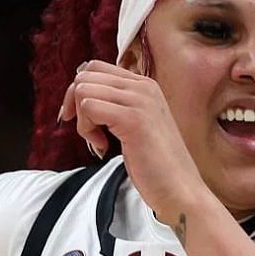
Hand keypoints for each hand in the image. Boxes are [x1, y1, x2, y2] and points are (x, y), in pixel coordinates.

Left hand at [59, 60, 210, 223]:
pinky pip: (89, 107)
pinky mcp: (133, 119)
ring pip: (83, 91)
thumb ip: (114, 105)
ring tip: (98, 140)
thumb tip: (80, 93)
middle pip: (84, 76)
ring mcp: (139, 100)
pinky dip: (86, 129)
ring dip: (82, 120)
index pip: (94, 68)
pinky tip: (102, 145)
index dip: (78, 93)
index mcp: (144, 84)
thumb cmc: (153, 162)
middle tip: (89, 132)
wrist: (178, 187)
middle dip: (76, 105)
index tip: (82, 119)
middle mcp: (142, 86)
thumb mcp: (133, 123)